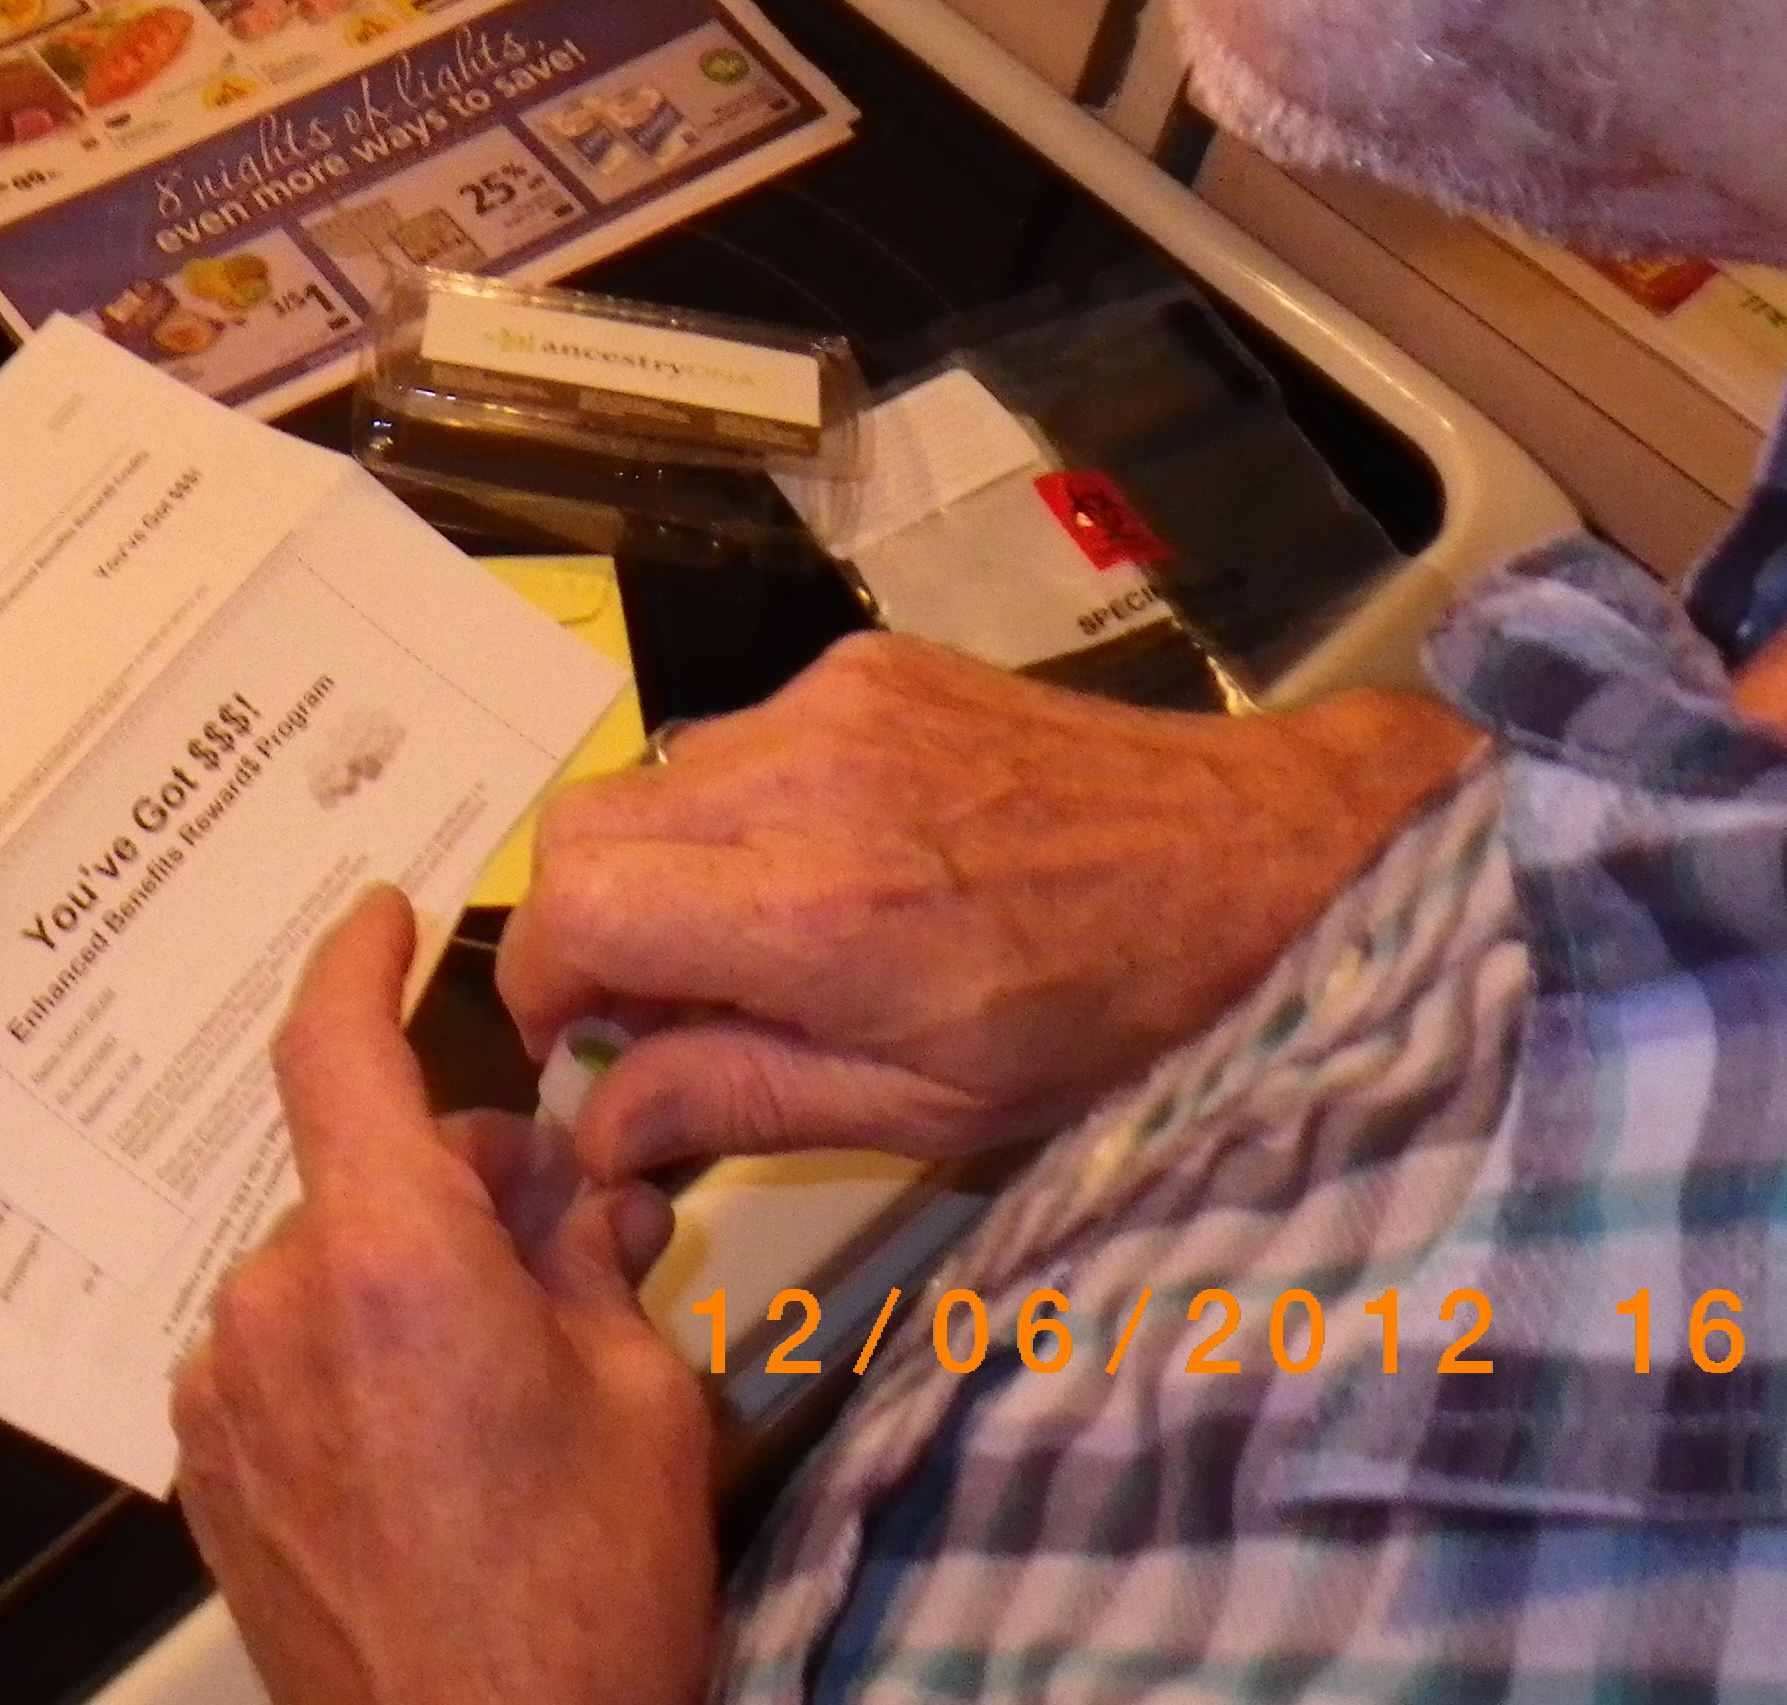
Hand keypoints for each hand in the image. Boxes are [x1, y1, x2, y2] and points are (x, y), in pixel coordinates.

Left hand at [172, 888, 714, 1704]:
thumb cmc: (585, 1599)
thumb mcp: (642, 1397)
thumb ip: (590, 1254)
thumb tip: (578, 1187)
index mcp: (390, 1259)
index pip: (336, 1048)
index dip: (358, 963)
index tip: (385, 918)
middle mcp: (278, 1304)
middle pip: (361, 1170)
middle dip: (460, 1180)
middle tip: (570, 1233)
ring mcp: (227, 1389)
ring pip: (324, 1265)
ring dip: (404, 1274)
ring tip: (508, 1365)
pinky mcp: (207, 1464)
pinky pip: (284, 1350)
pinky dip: (352, 1351)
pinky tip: (434, 1433)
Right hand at [501, 636, 1478, 1179]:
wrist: (1245, 859)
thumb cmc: (1095, 1014)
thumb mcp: (919, 1106)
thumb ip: (733, 1102)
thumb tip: (594, 1124)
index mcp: (813, 912)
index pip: (574, 909)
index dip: (541, 987)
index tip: (585, 1043)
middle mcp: (799, 781)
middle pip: (579, 830)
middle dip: (584, 925)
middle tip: (659, 1004)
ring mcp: (829, 702)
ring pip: (650, 776)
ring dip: (663, 867)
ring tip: (759, 938)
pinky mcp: (862, 662)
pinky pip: (734, 735)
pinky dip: (739, 808)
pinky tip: (830, 860)